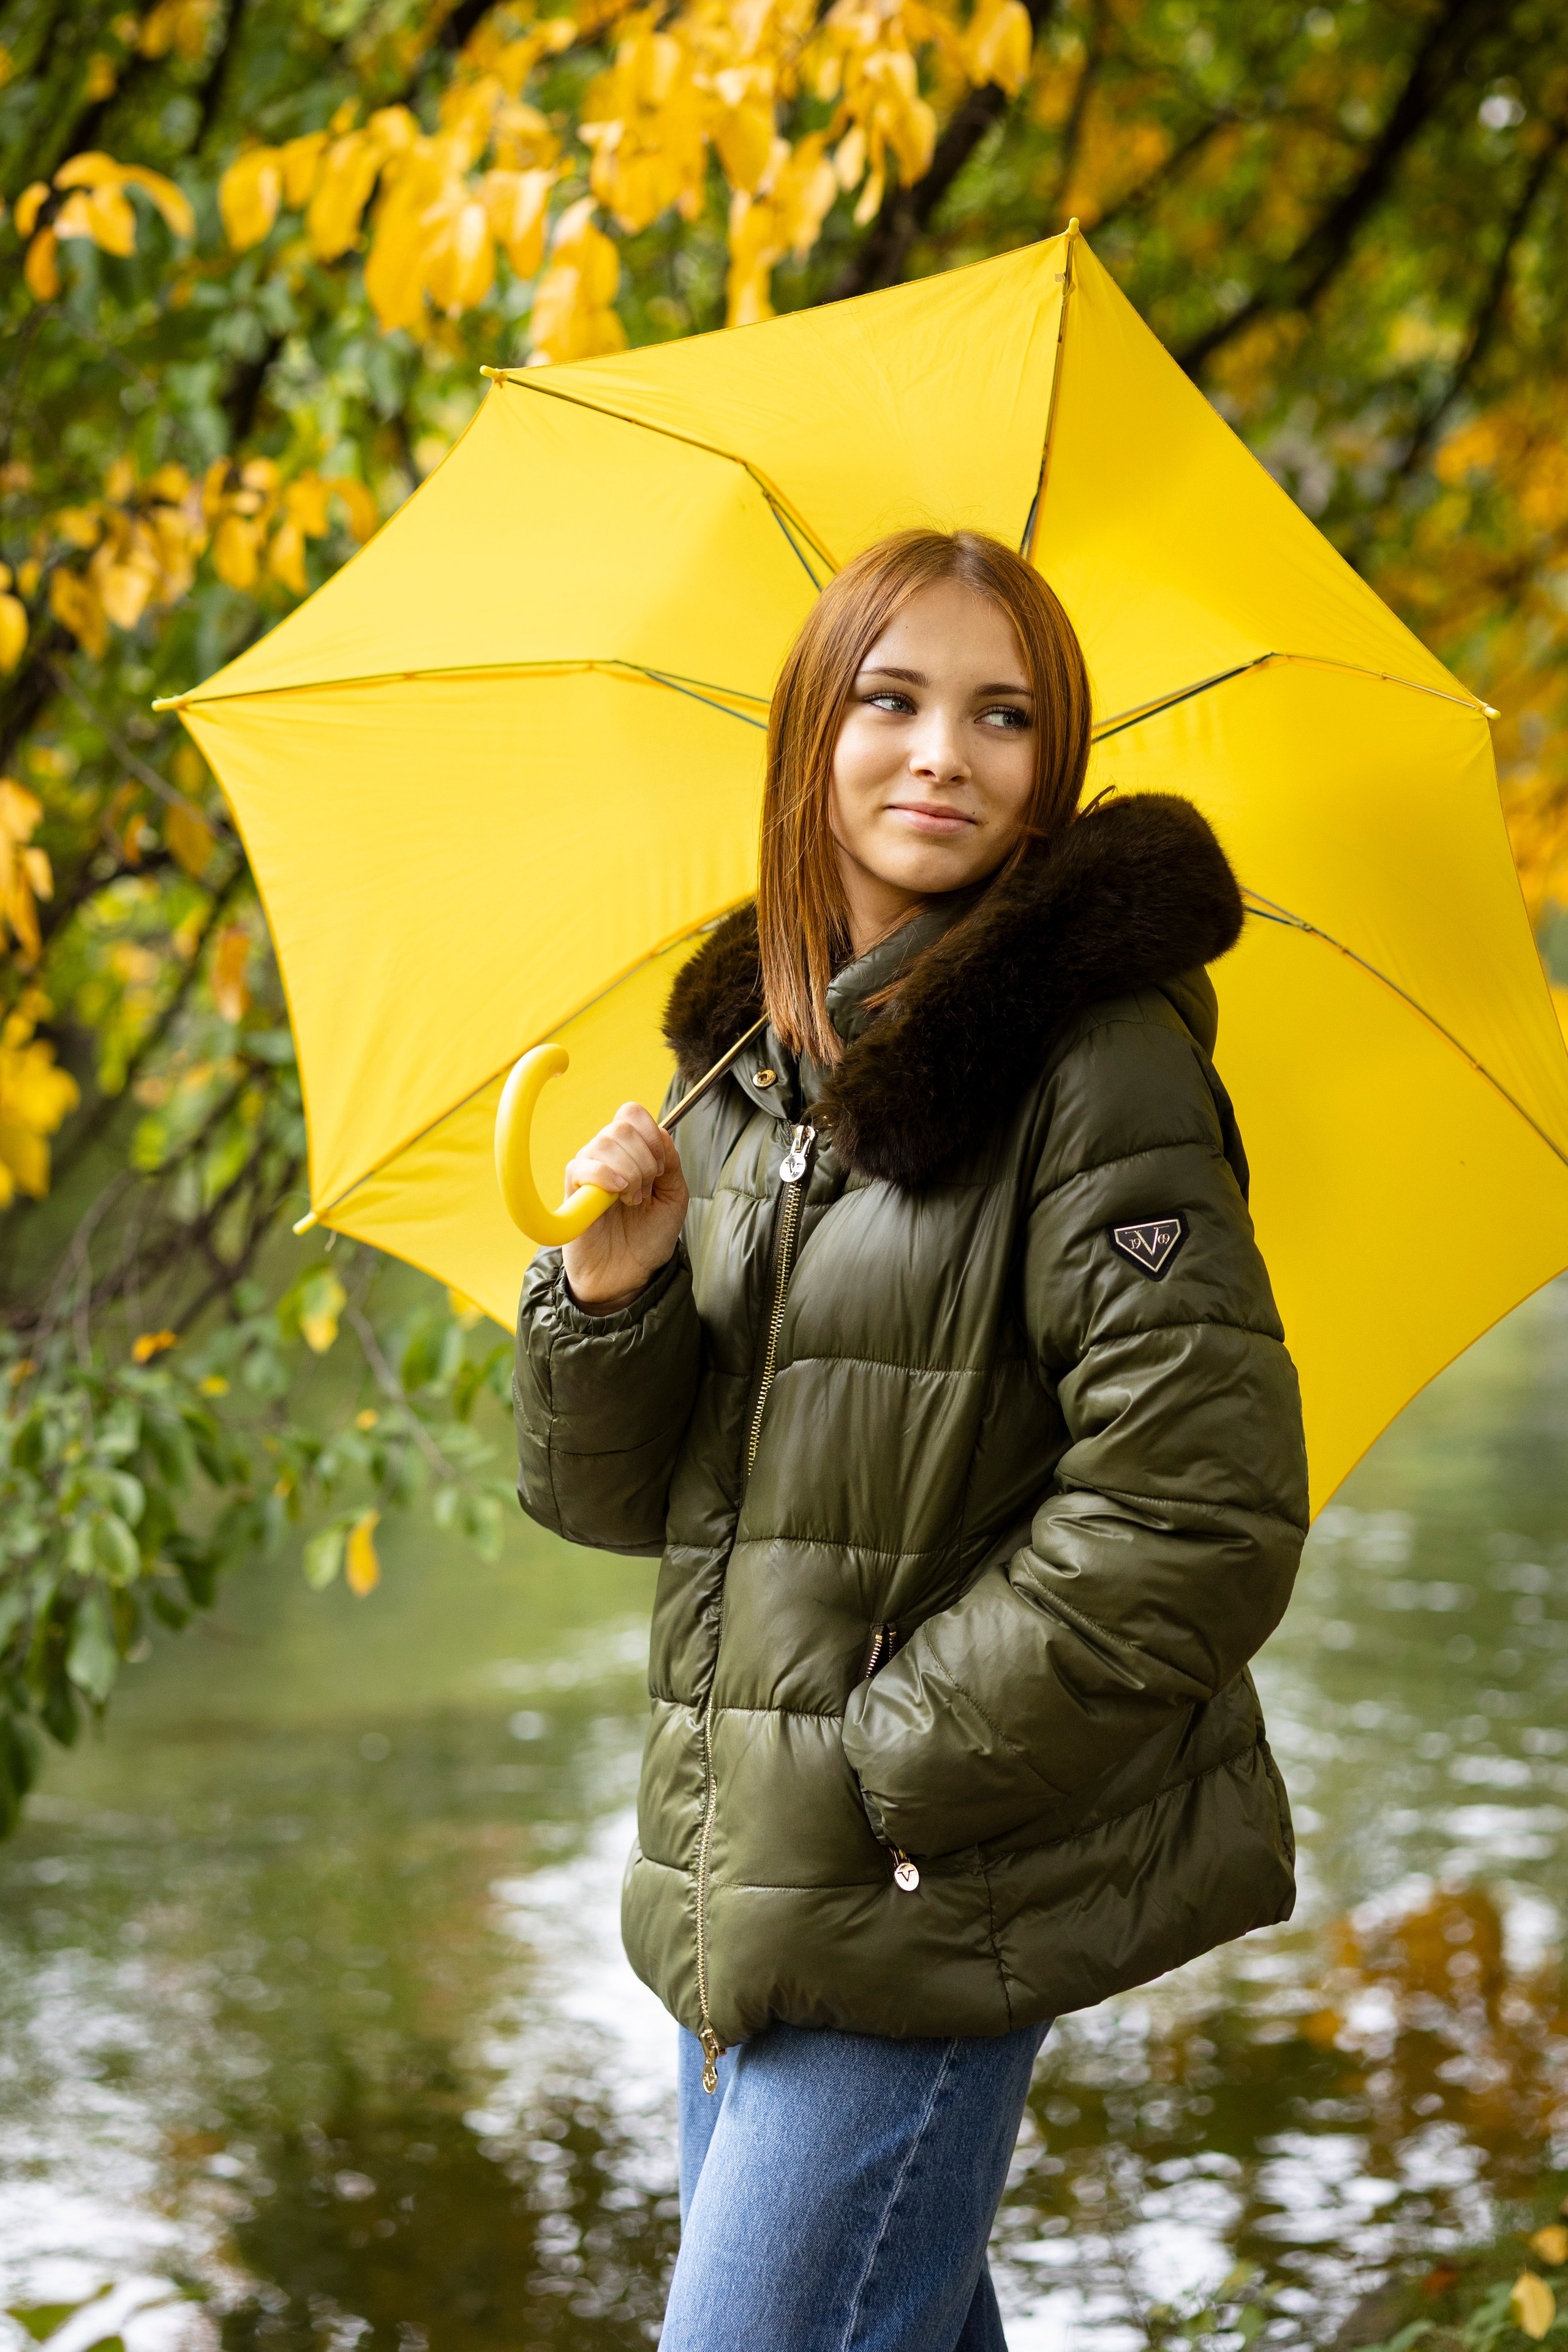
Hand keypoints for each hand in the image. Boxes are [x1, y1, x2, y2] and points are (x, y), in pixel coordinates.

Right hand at [560, 1102, 687, 1311]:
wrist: (628, 1275)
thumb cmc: (649, 1237)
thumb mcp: (674, 1198)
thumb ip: (671, 1163)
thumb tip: (661, 1132)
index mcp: (631, 1152)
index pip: (631, 1114)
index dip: (650, 1133)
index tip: (661, 1168)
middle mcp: (606, 1156)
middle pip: (621, 1127)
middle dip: (644, 1160)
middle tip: (645, 1192)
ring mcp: (588, 1171)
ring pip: (604, 1143)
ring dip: (629, 1172)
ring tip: (632, 1201)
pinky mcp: (572, 1191)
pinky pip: (581, 1166)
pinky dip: (604, 1175)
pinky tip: (618, 1194)